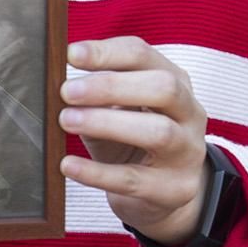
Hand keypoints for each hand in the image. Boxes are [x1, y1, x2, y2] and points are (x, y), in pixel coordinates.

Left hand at [59, 37, 208, 245]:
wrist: (165, 194)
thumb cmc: (133, 142)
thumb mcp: (118, 112)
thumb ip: (96, 96)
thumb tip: (57, 84)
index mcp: (175, 82)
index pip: (144, 56)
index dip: (107, 52)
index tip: (71, 54)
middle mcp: (190, 113)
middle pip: (163, 88)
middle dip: (111, 86)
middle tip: (67, 91)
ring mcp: (187, 152)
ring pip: (158, 132)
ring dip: (107, 123)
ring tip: (66, 121)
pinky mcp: (174, 189)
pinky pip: (134, 179)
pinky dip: (97, 172)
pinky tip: (68, 165)